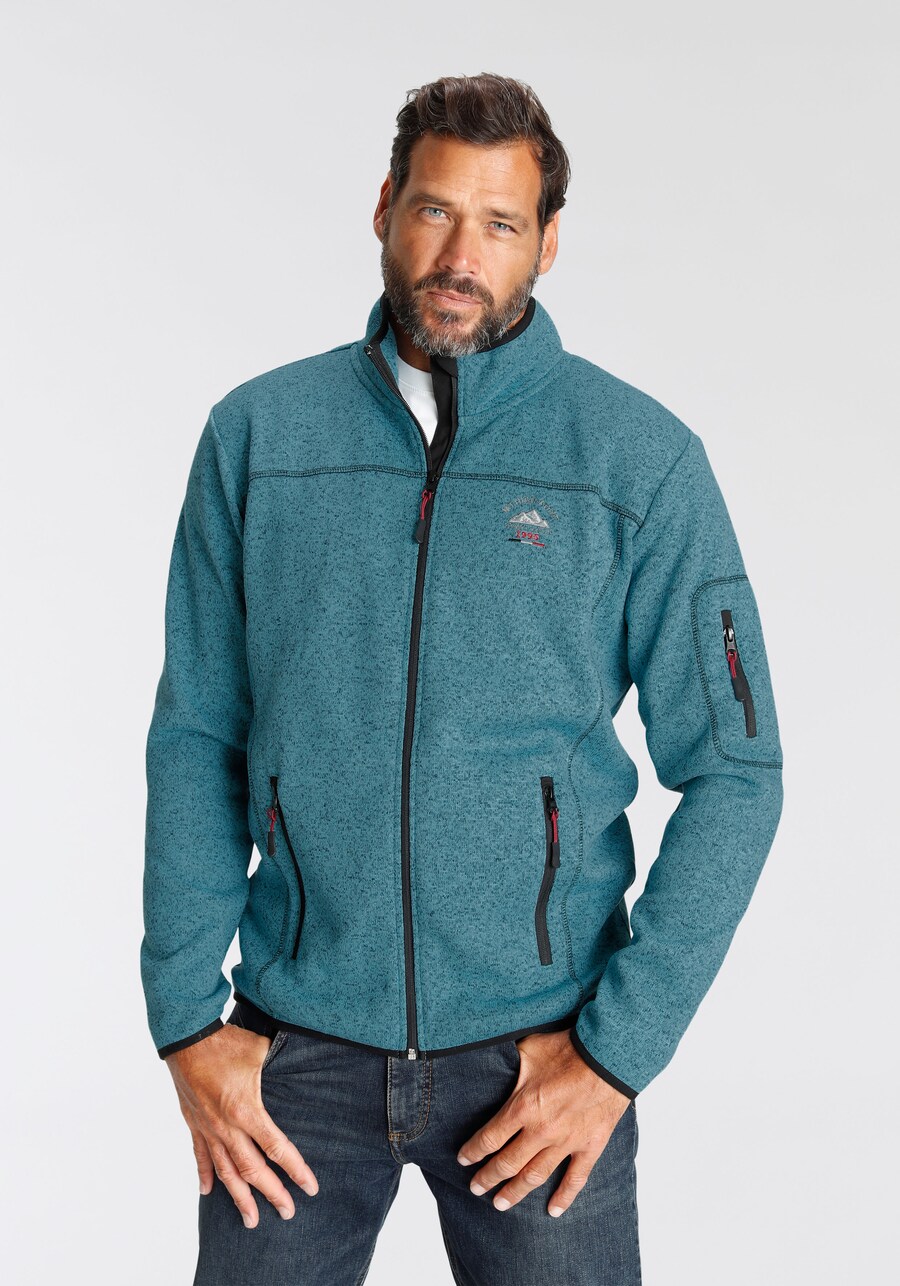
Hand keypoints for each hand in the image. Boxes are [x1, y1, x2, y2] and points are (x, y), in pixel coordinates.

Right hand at [166, 1024, 318, 1227]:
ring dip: (239, 1198)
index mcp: (246, 1110)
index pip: (276, 1148)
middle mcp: (226, 1126)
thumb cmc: (226, 1042)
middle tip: (288, 1212)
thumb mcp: (260, 1050)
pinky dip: (204, 1176)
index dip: (295, 1170)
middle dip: (272, 1193)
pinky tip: (207, 1194)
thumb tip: (302, 1064)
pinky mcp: (194, 1124)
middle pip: (252, 1169)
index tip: (310, 1187)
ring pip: (225, 1172)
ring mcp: (208, 1128)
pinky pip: (200, 1156)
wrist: (187, 1038)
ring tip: (251, 1221)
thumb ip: (280, 1065)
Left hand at [456, 1027, 631, 1217]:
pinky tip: (553, 1211)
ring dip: (515, 1192)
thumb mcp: (529, 1049)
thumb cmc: (568, 1049)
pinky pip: (575, 1179)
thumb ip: (509, 1061)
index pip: (489, 1138)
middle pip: (507, 1163)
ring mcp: (566, 1142)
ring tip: (500, 1204)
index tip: (463, 1160)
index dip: (473, 1151)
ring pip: (535, 1176)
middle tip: (475, 1188)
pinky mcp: (590, 1146)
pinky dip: (564, 1197)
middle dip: (488, 1177)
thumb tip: (491, 1058)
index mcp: (523, 1107)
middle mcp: (541, 1131)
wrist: (608, 1056)